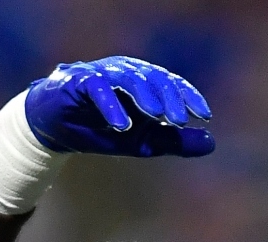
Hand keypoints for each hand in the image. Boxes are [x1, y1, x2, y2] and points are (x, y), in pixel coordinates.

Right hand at [24, 57, 213, 157]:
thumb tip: (211, 143)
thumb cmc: (101, 130)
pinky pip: (98, 88)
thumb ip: (174, 141)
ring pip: (129, 77)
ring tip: (157, 117)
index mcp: (144, 80)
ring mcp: (103, 74)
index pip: (172, 83)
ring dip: (145, 96)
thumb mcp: (142, 141)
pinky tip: (122, 125)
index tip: (204, 116)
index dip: (189, 97)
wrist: (56, 130)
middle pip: (154, 78)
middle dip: (169, 98)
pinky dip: (111, 106)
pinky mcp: (79, 82)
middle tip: (179, 122)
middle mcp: (126, 71)